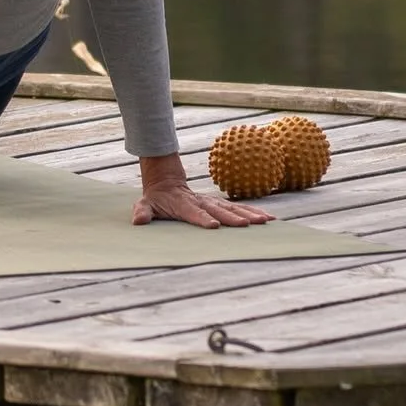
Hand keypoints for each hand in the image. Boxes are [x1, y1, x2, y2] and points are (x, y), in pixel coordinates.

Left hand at [133, 179, 274, 227]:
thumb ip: (143, 212)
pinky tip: (268, 218)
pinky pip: (238, 208)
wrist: (166, 180)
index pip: (193, 213)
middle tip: (248, 225)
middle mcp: (200, 202)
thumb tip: (137, 220)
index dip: (202, 219)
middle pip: (218, 211)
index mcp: (183, 204)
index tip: (214, 226)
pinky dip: (253, 212)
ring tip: (265, 221)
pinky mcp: (218, 204)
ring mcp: (211, 202)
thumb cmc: (156, 198)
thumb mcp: (146, 204)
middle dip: (233, 218)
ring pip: (232, 208)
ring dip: (249, 214)